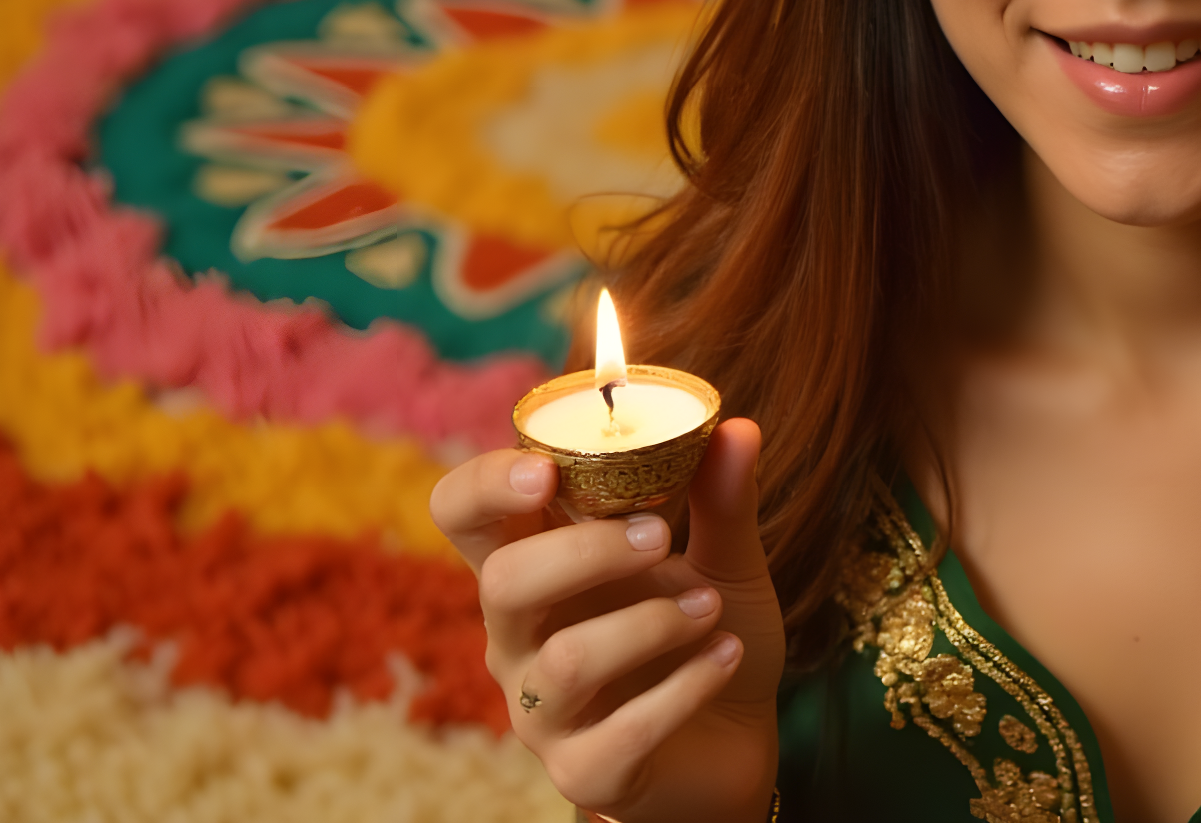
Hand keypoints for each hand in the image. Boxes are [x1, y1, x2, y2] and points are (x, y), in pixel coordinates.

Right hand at [431, 420, 785, 821]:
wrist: (738, 738)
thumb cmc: (707, 630)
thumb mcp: (726, 558)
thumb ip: (723, 499)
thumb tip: (739, 428)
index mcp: (537, 563)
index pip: (462, 513)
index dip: (485, 484)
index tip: (546, 470)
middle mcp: (521, 635)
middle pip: (502, 583)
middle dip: (582, 553)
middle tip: (660, 537)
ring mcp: (544, 711)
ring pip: (563, 662)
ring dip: (648, 624)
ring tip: (712, 609)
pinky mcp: (586, 772)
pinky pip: (619, 732)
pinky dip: (683, 688)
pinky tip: (726, 658)